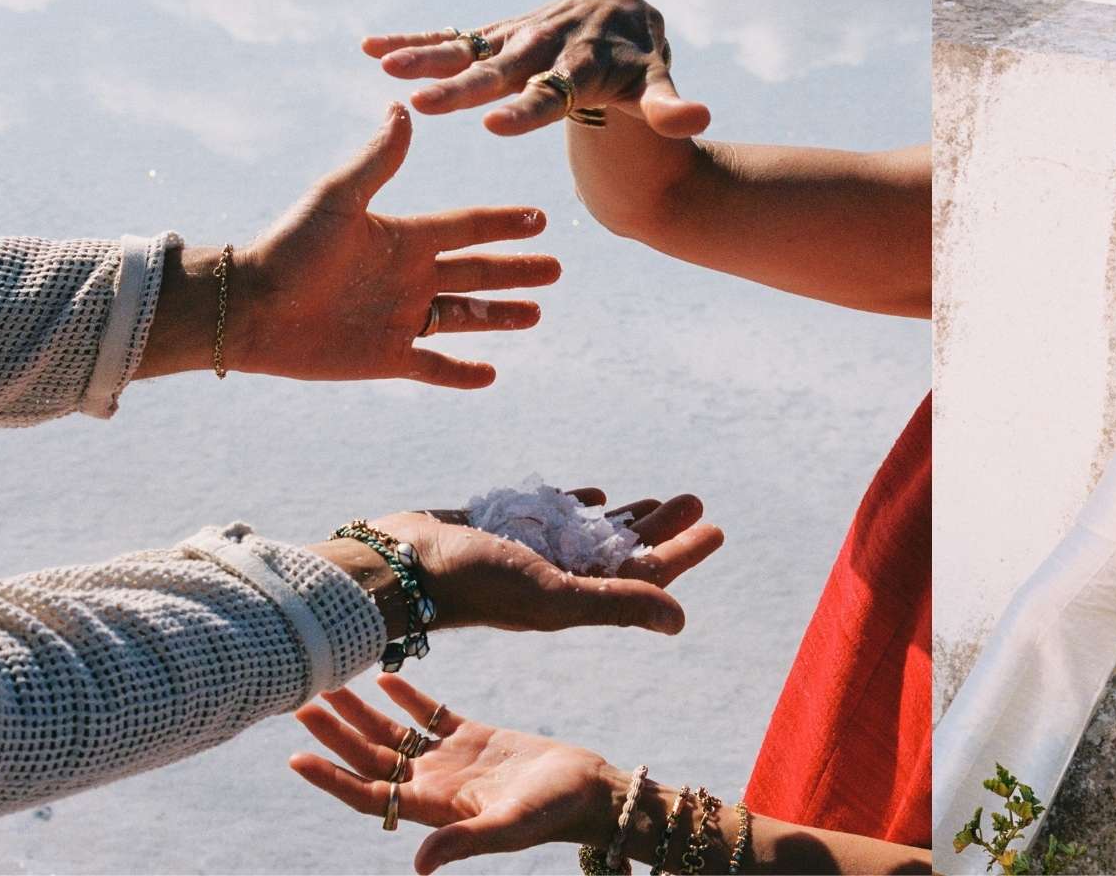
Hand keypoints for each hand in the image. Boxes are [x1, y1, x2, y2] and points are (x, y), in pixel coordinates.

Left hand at [234, 104, 560, 388]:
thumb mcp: (338, 198)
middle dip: (516, 270)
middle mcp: (408, 277)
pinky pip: (433, 367)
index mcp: (403, 238)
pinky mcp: (386, 357)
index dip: (503, 224)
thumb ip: (376, 161)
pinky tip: (490, 375)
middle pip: (476, 272)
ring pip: (464, 317)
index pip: (466, 228)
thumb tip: (402, 109)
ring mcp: (399, 318)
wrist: (248, 307)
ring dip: (500, 316)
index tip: (539, 219)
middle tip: (555, 269)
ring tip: (536, 313)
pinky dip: (462, 374)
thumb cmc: (289, 248)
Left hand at [291, 676, 625, 873]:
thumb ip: (465, 840)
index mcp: (434, 807)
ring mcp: (451, 760)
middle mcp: (433, 784)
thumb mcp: (510, 827)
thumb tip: (420, 864)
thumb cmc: (554, 814)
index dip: (331, 778)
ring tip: (330, 685)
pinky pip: (430, 715)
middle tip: (300, 702)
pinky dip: (406, 697)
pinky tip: (383, 677)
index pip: (368, 794)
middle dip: (334, 734)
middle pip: (370, 758)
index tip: (296, 757)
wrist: (589, 793)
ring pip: (393, 734)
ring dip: (361, 713)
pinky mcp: (474, 738)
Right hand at [362, 0, 710, 138]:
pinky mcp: (499, 33)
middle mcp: (546, 48)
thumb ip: (670, 106)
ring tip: (385, 68)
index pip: (554, 92)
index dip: (526, 109)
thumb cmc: (640, 64)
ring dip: (428, 56)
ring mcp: (518, 37)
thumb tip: (698, 119)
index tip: (494, 125)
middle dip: (464, 87)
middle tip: (424, 105)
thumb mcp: (658, 85)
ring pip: (470, 49)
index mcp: (583, 68)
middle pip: (503, 72)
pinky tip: (372, 48)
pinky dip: (417, 39)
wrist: (625, 15)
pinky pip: (454, 37)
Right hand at [367, 488, 723, 635]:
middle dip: (663, 528)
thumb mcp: (554, 594)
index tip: (717, 529)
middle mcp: (555, 580)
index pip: (644, 576)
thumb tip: (680, 620)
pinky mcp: (502, 530)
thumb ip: (616, 603)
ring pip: (592, 534)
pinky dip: (577, 505)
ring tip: (663, 496)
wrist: (398, 564)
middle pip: (625, 553)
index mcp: (574, 600)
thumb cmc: (476, 583)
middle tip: (696, 499)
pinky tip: (597, 495)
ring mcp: (528, 555)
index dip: (682, 554)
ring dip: (630, 517)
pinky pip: (551, 516)